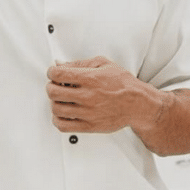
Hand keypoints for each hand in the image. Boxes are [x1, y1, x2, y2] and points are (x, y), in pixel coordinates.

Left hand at [45, 56, 162, 134]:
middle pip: (53, 92)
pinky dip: (57, 119)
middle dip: (51, 87)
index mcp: (90, 78)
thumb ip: (80, 63)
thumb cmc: (123, 84)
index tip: (53, 73)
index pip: (58, 74)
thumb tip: (61, 64)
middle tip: (55, 86)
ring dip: (54, 102)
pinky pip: (63, 126)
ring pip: (56, 109)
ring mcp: (88, 112)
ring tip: (60, 99)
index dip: (51, 72)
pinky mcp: (89, 126)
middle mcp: (88, 96)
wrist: (138, 105)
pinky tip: (62, 113)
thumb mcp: (104, 64)